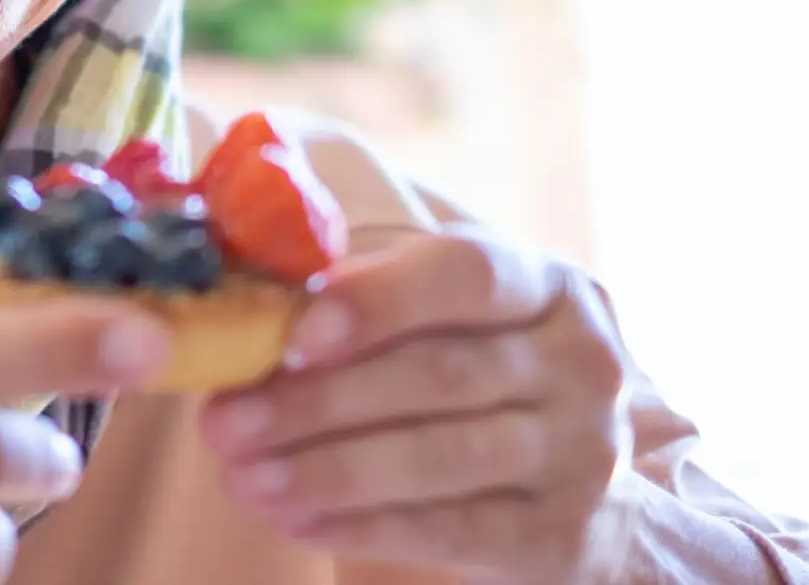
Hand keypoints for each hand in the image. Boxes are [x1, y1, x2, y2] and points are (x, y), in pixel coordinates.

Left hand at [200, 231, 629, 583]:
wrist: (578, 486)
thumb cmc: (470, 368)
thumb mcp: (437, 313)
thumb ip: (358, 293)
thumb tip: (248, 298)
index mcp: (543, 284)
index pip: (465, 273)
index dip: (377, 300)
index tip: (294, 333)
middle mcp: (581, 363)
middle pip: (439, 374)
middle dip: (317, 401)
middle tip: (223, 423)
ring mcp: (585, 454)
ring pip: (441, 458)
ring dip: (327, 470)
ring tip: (241, 477)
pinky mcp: (563, 536)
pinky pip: (451, 531)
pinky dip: (362, 526)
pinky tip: (294, 519)